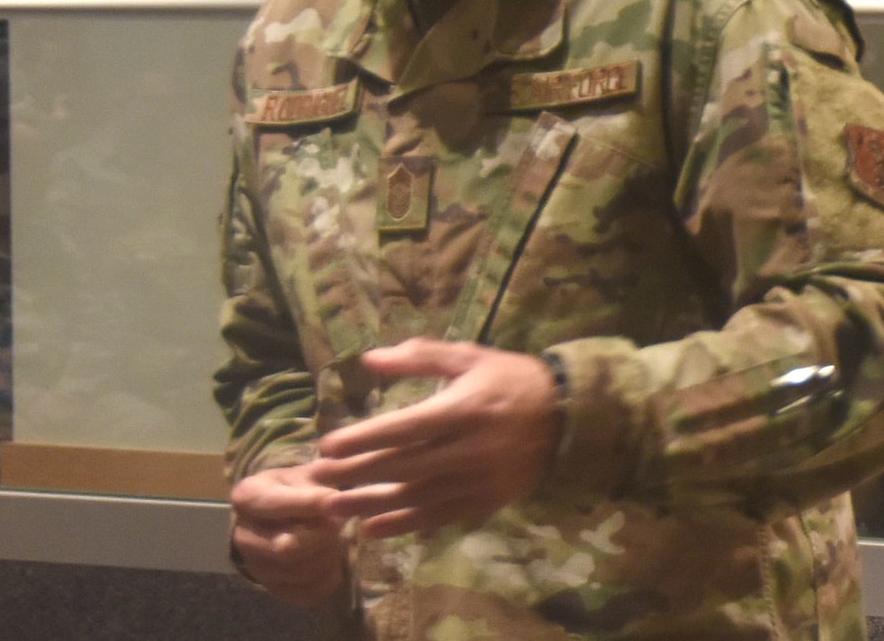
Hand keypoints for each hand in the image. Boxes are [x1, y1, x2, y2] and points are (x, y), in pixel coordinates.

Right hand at [229, 462, 346, 608]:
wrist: (286, 514)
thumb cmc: (302, 486)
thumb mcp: (313, 470)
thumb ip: (332, 473)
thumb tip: (348, 486)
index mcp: (247, 497)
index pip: (275, 506)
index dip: (309, 504)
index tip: (336, 498)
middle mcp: (243, 535)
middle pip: (287, 547)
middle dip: (323, 535)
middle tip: (340, 521)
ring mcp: (255, 566)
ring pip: (299, 571)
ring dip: (329, 554)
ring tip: (338, 536)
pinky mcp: (273, 588)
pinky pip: (307, 593)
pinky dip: (329, 577)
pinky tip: (334, 558)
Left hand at [313, 339, 560, 538]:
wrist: (567, 416)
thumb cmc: (512, 380)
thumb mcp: (470, 357)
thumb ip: (420, 355)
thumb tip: (369, 359)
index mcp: (462, 408)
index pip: (403, 428)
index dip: (362, 438)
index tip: (326, 446)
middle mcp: (468, 448)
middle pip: (401, 466)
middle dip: (355, 474)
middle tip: (316, 480)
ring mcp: (477, 479)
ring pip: (415, 497)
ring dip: (370, 505)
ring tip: (333, 510)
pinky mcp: (485, 501)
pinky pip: (438, 517)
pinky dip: (404, 525)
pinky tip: (373, 528)